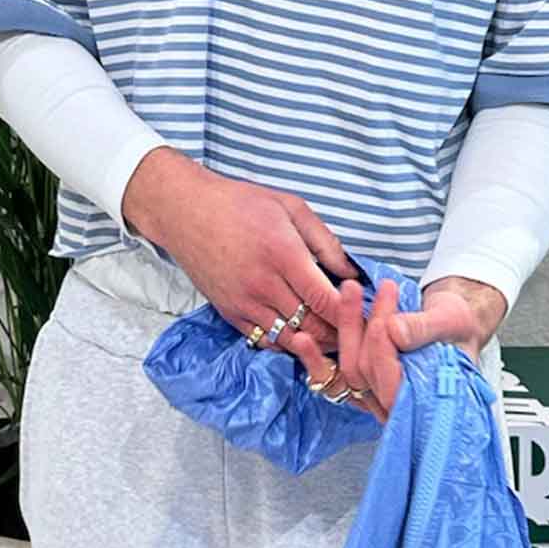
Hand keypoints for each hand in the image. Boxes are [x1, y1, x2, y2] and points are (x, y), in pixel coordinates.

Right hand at [120, 148, 362, 348]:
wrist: (187, 212)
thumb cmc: (242, 204)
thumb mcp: (291, 208)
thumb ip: (325, 241)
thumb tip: (352, 272)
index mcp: (283, 254)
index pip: (324, 299)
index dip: (348, 312)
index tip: (361, 311)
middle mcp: (263, 285)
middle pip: (311, 326)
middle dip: (336, 333)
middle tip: (354, 330)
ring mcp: (244, 303)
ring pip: (289, 339)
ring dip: (313, 342)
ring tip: (332, 337)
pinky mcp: (229, 313)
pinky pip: (264, 341)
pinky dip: (286, 343)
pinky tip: (299, 334)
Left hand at [292, 273, 507, 425]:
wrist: (453, 322)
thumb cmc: (457, 327)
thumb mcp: (450, 322)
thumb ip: (424, 330)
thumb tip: (395, 332)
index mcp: (424, 400)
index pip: (391, 382)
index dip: (383, 349)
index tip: (387, 317)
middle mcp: (394, 404)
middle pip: (363, 372)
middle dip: (360, 327)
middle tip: (362, 289)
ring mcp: (373, 394)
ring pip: (346, 370)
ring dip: (341, 329)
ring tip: (346, 292)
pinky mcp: (359, 380)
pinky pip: (332, 375)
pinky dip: (315, 358)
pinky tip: (300, 338)